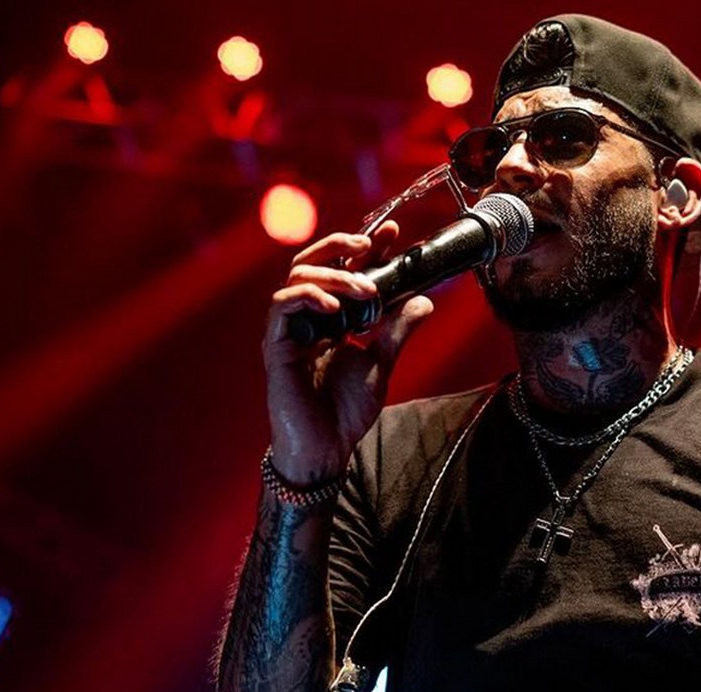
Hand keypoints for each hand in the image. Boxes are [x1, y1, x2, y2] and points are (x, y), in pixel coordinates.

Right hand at [262, 221, 432, 483]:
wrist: (326, 448)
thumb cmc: (345, 411)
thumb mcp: (381, 363)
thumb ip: (397, 330)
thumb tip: (424, 301)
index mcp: (330, 318)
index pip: (343, 270)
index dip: (363, 248)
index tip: (392, 233)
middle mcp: (307, 318)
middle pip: (312, 261)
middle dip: (341, 246)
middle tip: (370, 246)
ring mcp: (289, 329)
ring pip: (299, 277)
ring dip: (336, 276)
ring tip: (367, 291)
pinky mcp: (276, 345)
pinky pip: (282, 306)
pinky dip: (308, 297)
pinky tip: (333, 307)